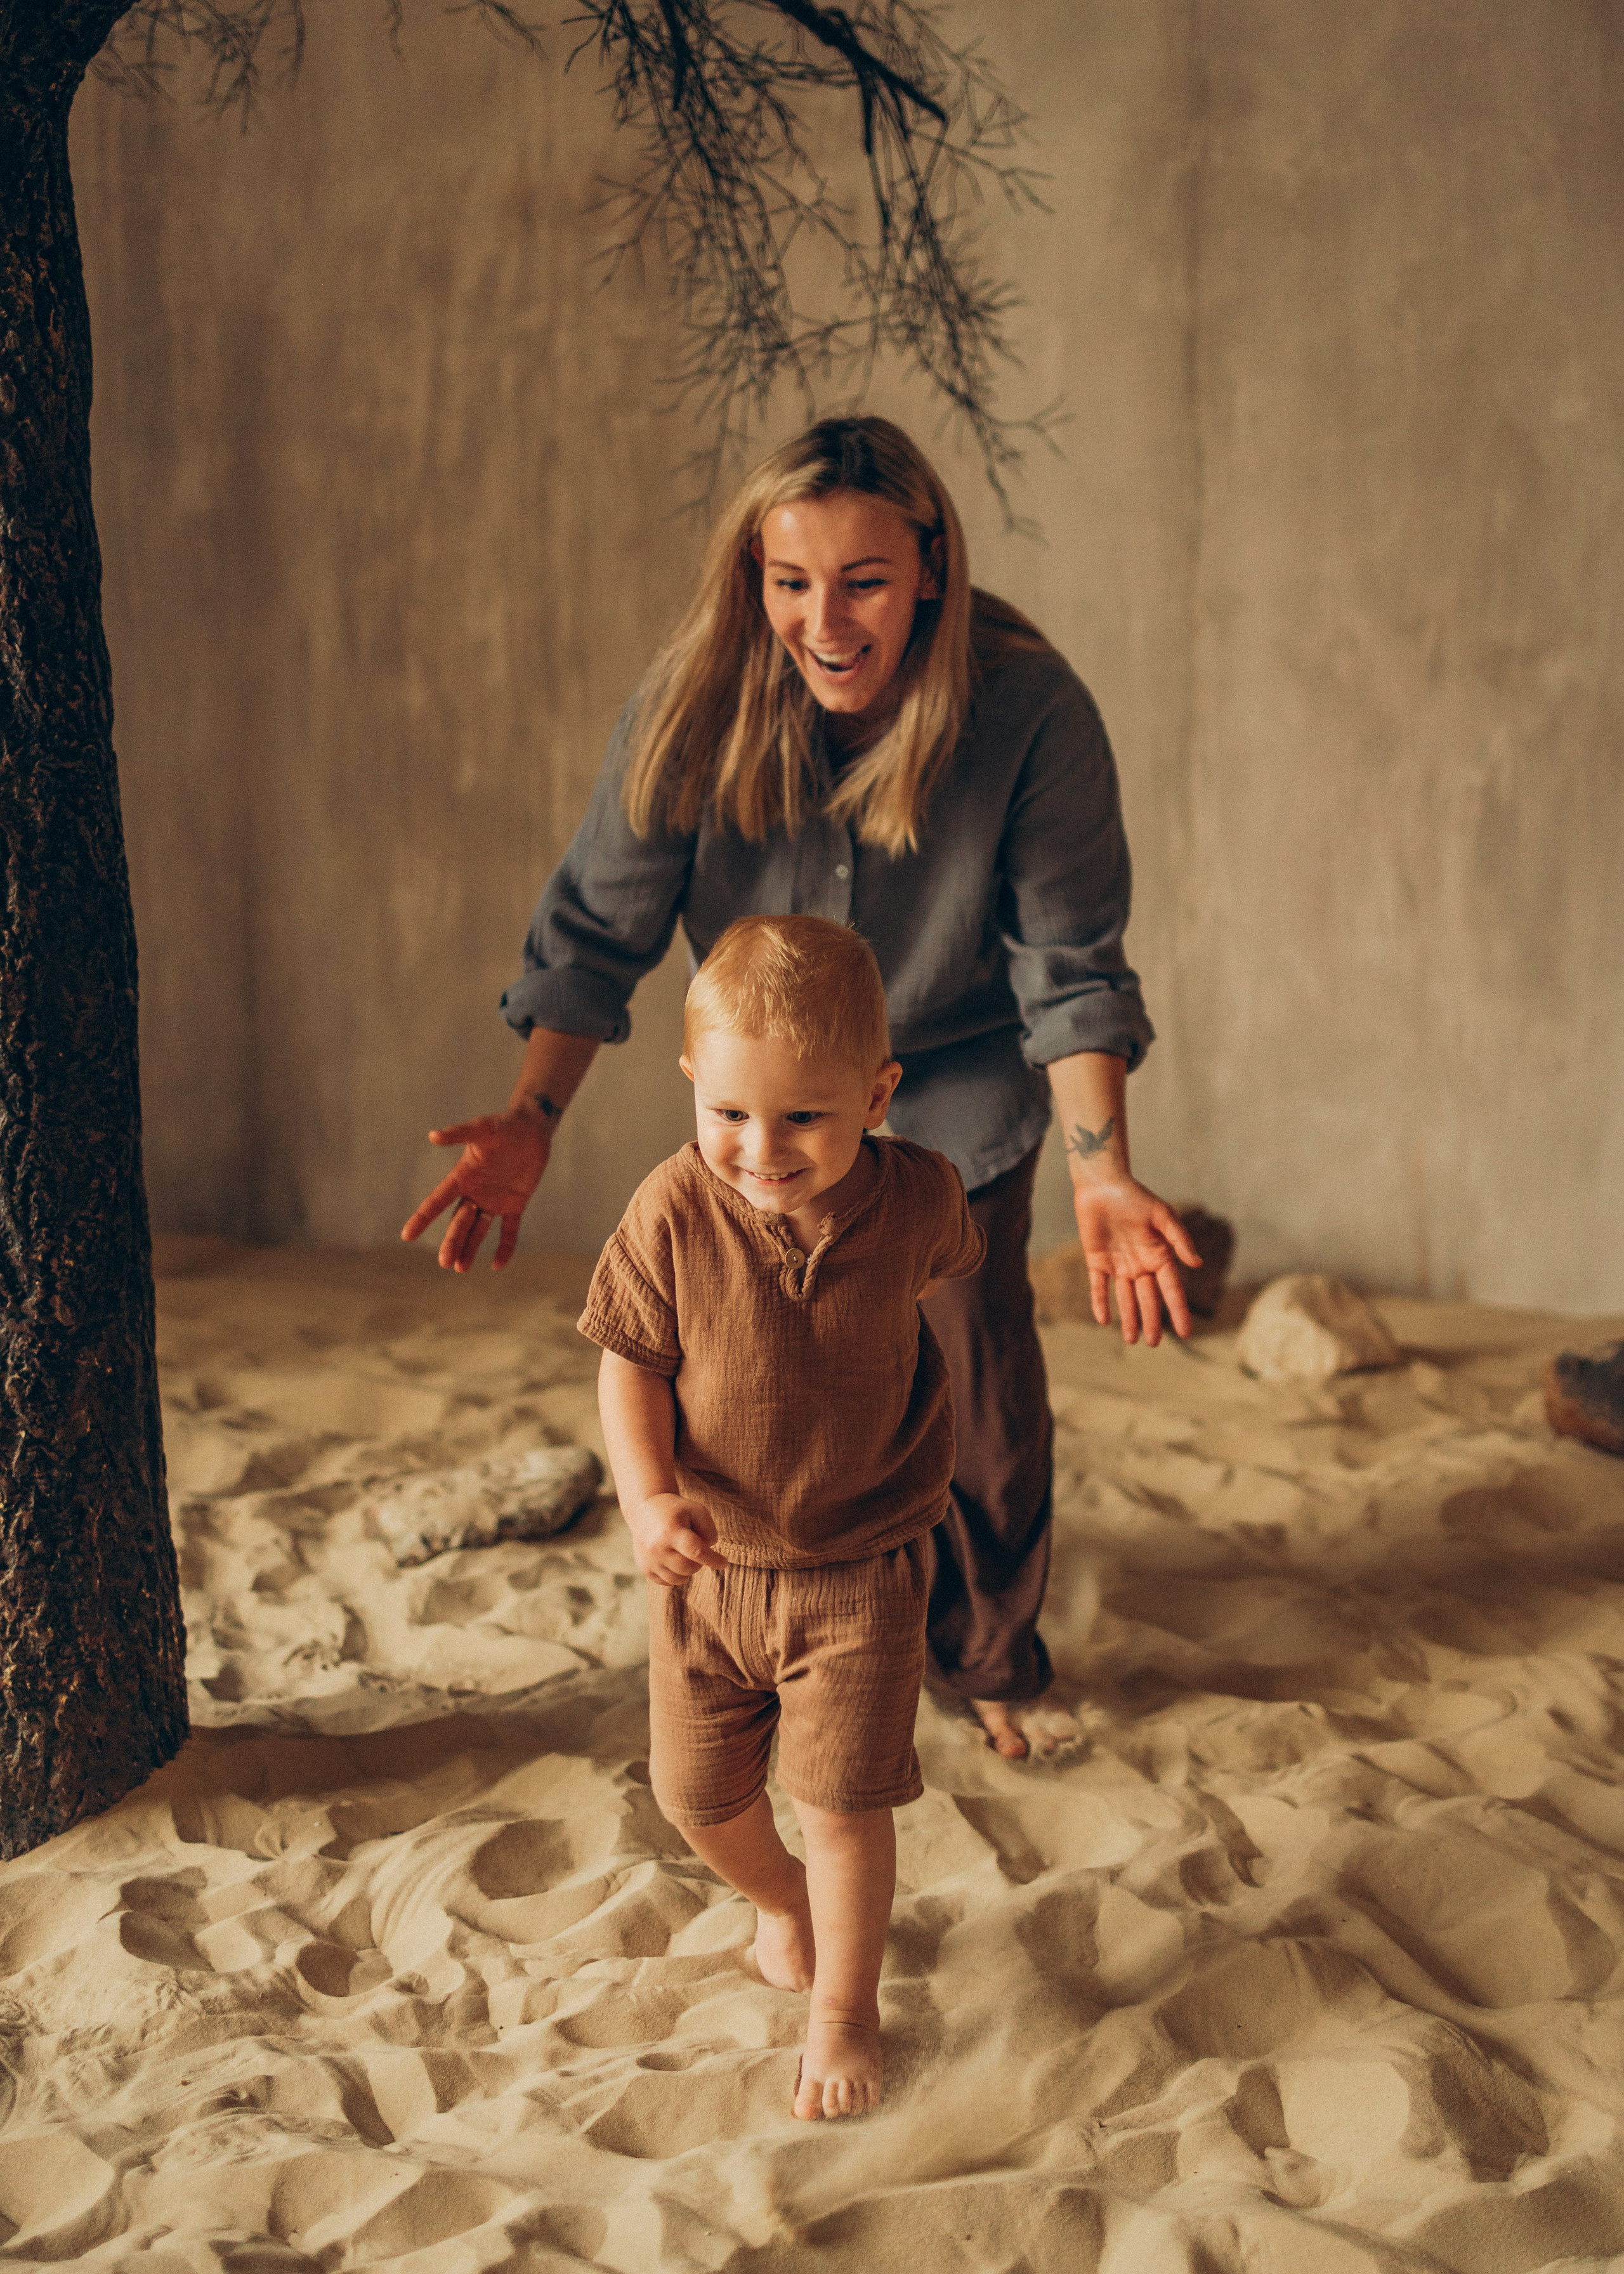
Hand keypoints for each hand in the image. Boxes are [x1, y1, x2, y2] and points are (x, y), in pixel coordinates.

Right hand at [400, 1105, 551, 1272]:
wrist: (531, 1128)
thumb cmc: (503, 1125)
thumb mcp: (481, 1129)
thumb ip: (458, 1133)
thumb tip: (433, 1136)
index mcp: (462, 1177)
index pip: (437, 1201)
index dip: (422, 1218)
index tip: (406, 1236)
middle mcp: (474, 1192)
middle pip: (458, 1222)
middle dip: (451, 1241)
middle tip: (445, 1263)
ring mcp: (494, 1200)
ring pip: (478, 1230)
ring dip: (469, 1249)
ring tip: (459, 1268)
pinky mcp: (515, 1204)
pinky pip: (509, 1230)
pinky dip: (505, 1247)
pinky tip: (497, 1265)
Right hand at [626, 1493, 726, 1586]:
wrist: (643, 1511)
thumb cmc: (675, 1510)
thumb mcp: (696, 1510)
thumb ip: (709, 1530)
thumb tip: (709, 1552)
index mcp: (670, 1531)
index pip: (695, 1551)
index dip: (712, 1559)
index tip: (723, 1563)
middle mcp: (657, 1548)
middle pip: (689, 1568)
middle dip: (698, 1561)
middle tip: (694, 1546)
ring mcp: (649, 1561)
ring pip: (679, 1579)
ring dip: (687, 1569)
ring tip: (682, 1551)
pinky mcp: (644, 1569)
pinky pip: (668, 1582)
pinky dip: (675, 1574)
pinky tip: (672, 1558)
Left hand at [1072, 1176, 1201, 1346]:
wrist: (1103, 1184)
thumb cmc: (1136, 1196)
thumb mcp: (1162, 1216)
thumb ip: (1179, 1240)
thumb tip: (1197, 1264)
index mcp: (1160, 1255)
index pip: (1171, 1289)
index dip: (1178, 1311)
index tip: (1186, 1333)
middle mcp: (1141, 1264)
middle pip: (1148, 1298)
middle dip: (1151, 1320)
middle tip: (1152, 1343)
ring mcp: (1119, 1264)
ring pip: (1125, 1297)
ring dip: (1128, 1318)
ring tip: (1132, 1340)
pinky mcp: (1097, 1261)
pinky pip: (1099, 1286)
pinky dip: (1101, 1302)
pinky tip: (1104, 1320)